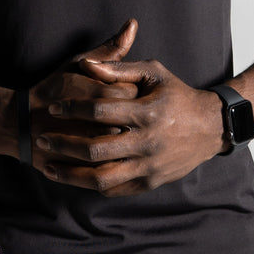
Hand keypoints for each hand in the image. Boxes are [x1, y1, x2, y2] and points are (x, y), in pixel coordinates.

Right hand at [27, 20, 139, 174]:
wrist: (20, 124)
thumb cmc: (53, 89)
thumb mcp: (78, 63)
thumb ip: (110, 49)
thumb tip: (132, 24)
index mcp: (101, 92)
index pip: (132, 93)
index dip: (125, 94)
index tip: (113, 94)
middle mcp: (100, 120)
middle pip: (130, 119)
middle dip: (125, 117)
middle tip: (111, 114)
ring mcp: (92, 145)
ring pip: (122, 143)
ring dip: (117, 138)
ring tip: (103, 130)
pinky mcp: (85, 166)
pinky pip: (109, 165)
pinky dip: (110, 159)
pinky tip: (103, 148)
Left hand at [35, 48, 226, 196]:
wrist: (210, 127)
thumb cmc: (176, 93)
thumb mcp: (153, 72)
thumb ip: (119, 67)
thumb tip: (87, 64)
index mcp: (147, 112)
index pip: (99, 112)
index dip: (72, 109)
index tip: (52, 108)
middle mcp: (148, 142)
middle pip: (95, 149)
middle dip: (64, 145)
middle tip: (43, 139)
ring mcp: (149, 166)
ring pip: (102, 178)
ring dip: (71, 175)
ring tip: (50, 167)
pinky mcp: (151, 182)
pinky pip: (115, 189)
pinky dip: (91, 185)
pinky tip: (74, 178)